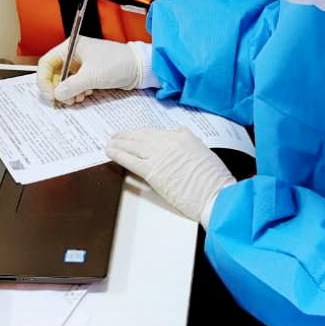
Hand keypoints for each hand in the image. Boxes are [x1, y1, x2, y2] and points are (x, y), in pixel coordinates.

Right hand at [36, 37, 142, 104]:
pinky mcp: (89, 74)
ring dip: (69, 93)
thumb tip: (57, 94)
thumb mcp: (92, 76)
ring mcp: (81, 65)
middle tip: (66, 100)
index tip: (50, 95)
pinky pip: (76, 86)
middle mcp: (73, 55)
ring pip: (65, 82)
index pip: (46, 63)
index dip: (44, 80)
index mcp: (71, 47)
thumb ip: (71, 86)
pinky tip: (86, 95)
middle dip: (58, 89)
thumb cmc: (118, 63)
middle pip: (54, 74)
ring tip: (78, 98)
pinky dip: (77, 93)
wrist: (139, 67)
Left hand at [106, 128, 236, 225]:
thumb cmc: (214, 178)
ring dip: (119, 143)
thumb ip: (189, 142)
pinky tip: (110, 152)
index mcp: (182, 136)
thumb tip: (179, 134)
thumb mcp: (203, 151)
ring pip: (133, 146)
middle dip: (126, 136)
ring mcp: (159, 156)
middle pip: (141, 136)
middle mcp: (168, 142)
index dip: (140, 133)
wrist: (215, 193)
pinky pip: (130, 160)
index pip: (154, 132)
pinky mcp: (152, 172)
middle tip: (116, 135)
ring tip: (109, 143)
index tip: (134, 134)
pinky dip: (118, 154)